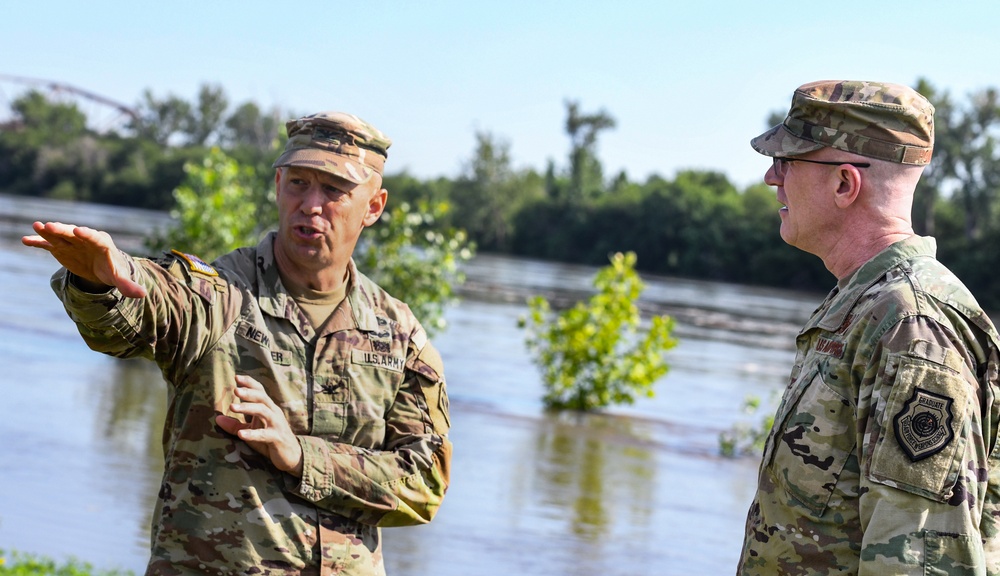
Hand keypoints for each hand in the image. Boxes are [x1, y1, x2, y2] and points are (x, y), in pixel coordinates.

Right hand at [21, 221, 146, 297]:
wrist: (100, 267)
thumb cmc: (111, 270)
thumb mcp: (119, 278)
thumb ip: (127, 285)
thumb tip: (142, 294)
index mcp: (102, 244)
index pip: (94, 237)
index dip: (87, 234)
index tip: (79, 231)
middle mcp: (85, 239)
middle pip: (73, 233)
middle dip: (63, 230)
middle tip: (50, 226)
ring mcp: (72, 242)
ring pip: (59, 235)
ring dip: (48, 231)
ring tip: (37, 226)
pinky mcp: (61, 247)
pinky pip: (48, 244)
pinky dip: (38, 241)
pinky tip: (26, 240)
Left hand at [216, 375, 303, 476]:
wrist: (292, 456)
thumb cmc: (270, 441)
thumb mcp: (251, 431)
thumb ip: (235, 425)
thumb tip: (217, 418)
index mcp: (268, 409)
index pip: (260, 391)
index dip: (250, 383)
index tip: (236, 377)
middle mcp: (274, 413)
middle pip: (262, 398)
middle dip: (249, 392)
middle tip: (235, 390)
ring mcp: (276, 425)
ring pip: (263, 411)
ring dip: (248, 408)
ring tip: (233, 407)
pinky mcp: (277, 438)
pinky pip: (264, 435)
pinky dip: (253, 433)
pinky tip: (241, 434)